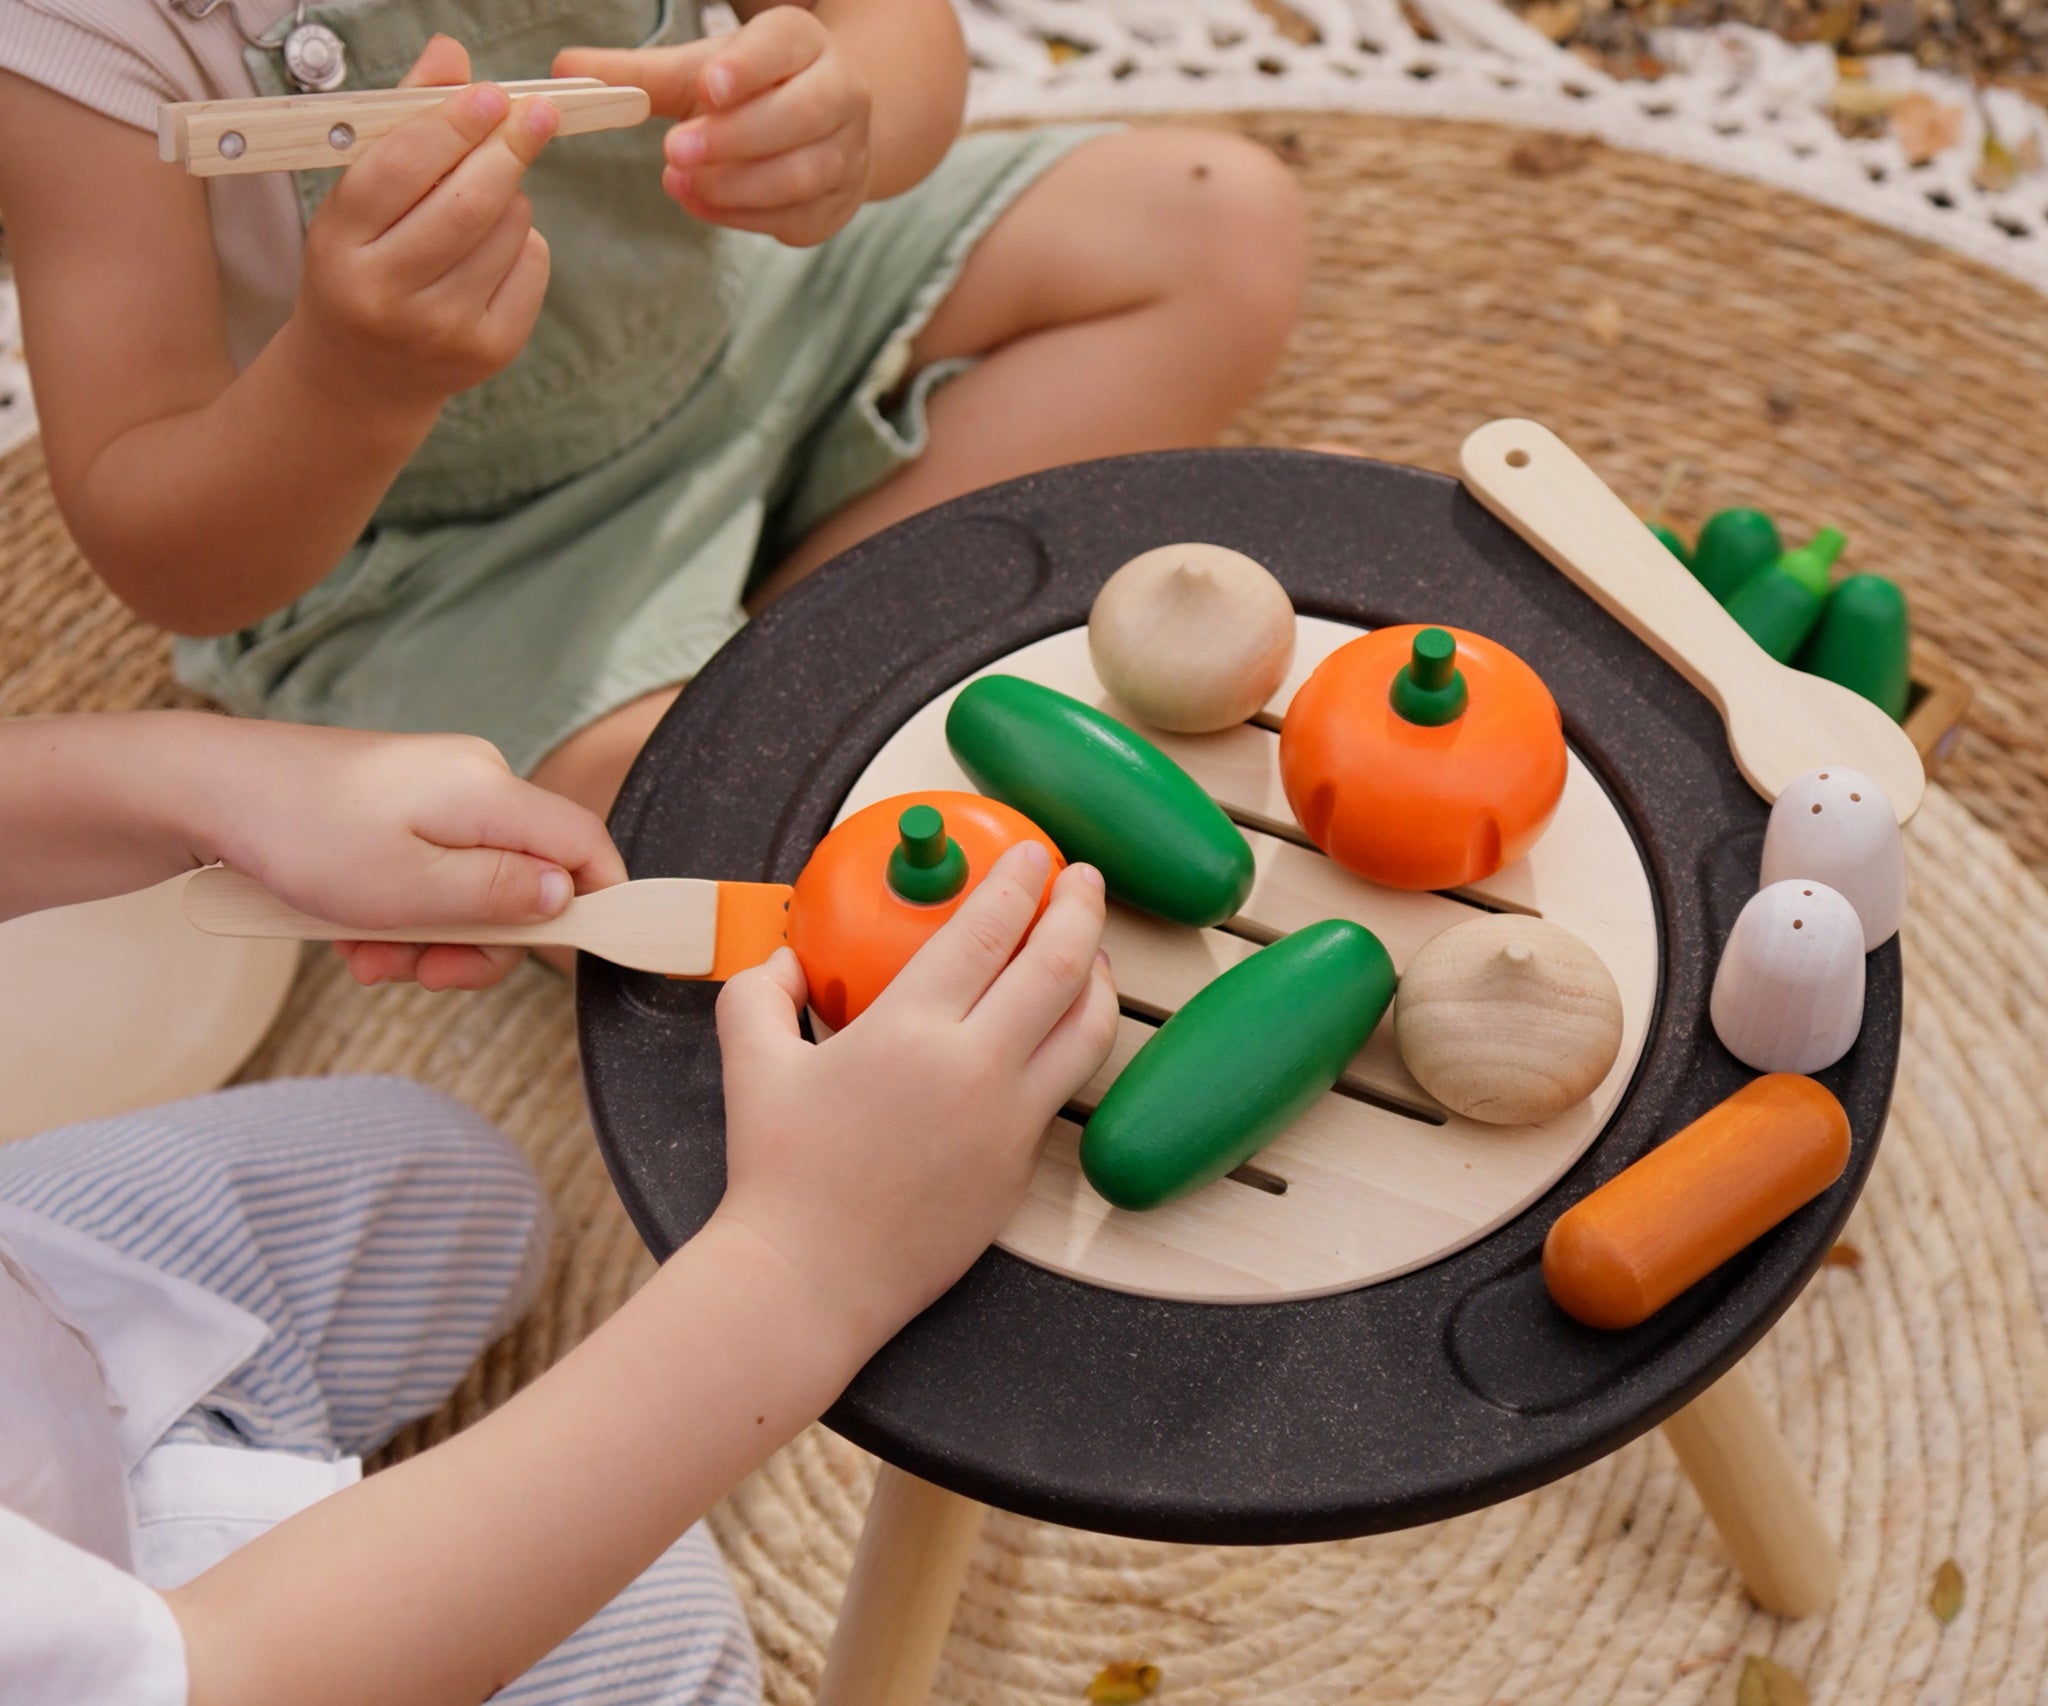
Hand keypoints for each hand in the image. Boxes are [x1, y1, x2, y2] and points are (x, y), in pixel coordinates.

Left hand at [199, 722, 625, 990]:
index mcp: (488, 791)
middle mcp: (475, 781)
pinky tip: (355, 934)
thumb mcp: (408, 889)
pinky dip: (404, 913)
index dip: (600, 902)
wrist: (207, 790)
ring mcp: (437, 791)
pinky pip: (433, 871)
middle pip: (527, 877)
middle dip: (482, 942)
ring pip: (474, 884)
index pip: (585, 844)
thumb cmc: (301, 834)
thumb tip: (565, 896)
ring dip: (432, 937)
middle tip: (422, 975)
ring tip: (369, 958)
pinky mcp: (403, 804)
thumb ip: (498, 896)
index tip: (578, 954)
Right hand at [288, 36, 556, 411]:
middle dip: (507, 147)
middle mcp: (390, 295)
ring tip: (488, 194)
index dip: (452, 123)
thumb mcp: (355, 201)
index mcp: (341, 247)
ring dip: (512, 194)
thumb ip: (403, 124)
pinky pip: (532, 265)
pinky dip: (525, 239)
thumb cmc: (358, 267)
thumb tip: (452, 54)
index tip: (491, 93)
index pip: (402, 169)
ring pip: (509, 230)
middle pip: (468, 202)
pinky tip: (497, 245)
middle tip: (535, 113)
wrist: (361, 378)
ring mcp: (444, 330)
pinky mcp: (491, 350)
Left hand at [557, 8, 872, 246]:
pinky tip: (702, 204)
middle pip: (800, 115)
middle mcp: (840, 94)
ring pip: (804, 173)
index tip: (706, 88)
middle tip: (675, 151)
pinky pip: (796, 216)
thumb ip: (640, 72)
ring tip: (679, 184)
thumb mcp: (702, 70)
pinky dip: (744, 216)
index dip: (748, 68)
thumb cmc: (753, 92)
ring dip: (737, 185)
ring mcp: (848, 153)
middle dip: (735, 138)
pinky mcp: (839, 204)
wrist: (822, 129)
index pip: (784, 46)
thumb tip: (564, 68)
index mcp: (803, 45)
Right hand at [710, 843, 1116, 1348]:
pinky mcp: (1021, 1167)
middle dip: (1081, 906)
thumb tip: (785, 958)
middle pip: (1060, 964)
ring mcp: (1009, 1122)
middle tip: (1084, 878)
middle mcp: (974, 1069)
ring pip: (1088, 1030)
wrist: (809, 1279)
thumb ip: (761, 990)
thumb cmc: (779, 1173)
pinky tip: (1062, 1028)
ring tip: (1090, 950)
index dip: (1021, 879)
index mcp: (909, 1029)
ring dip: (1098, 976)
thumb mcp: (750, 1061)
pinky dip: (1076, 1042)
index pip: (989, 928)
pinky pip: (1065, 1088)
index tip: (1034, 852)